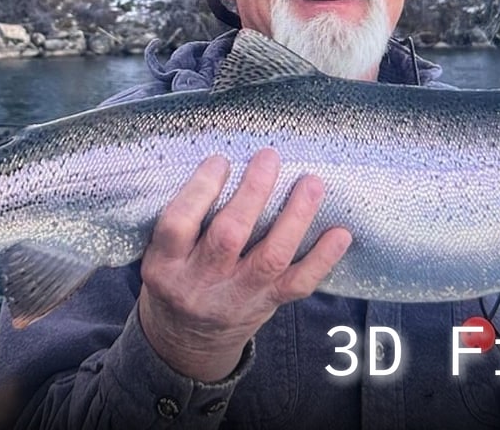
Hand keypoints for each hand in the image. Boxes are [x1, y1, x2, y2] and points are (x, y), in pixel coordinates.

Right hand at [138, 148, 352, 381]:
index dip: (200, 190)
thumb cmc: (174, 280)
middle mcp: (201, 283)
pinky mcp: (266, 304)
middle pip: (228, 236)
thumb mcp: (159, 255)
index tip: (220, 160)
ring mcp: (238, 297)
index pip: (178, 224)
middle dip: (253, 193)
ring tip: (311, 183)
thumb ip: (181, 221)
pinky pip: (298, 284)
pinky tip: (340, 233)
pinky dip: (323, 259)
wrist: (187, 343)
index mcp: (166, 265)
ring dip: (294, 217)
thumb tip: (219, 163)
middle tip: (269, 157)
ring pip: (269, 257)